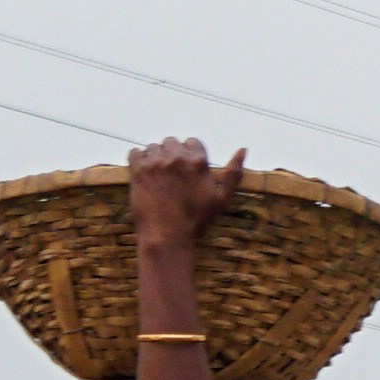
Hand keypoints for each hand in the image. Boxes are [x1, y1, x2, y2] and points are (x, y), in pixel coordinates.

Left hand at [128, 137, 242, 243]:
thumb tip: (244, 149)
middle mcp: (176, 158)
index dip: (190, 155)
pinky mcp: (138, 171)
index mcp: (198, 162)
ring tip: (157, 176)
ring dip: (155, 157)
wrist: (166, 236)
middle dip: (171, 154)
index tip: (186, 170)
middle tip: (171, 174)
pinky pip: (135, 153)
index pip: (192, 142)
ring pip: (153, 147)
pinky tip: (144, 174)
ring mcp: (155, 163)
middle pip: (171, 142)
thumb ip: (233, 173)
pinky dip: (137, 160)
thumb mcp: (222, 198)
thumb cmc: (196, 220)